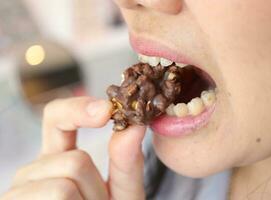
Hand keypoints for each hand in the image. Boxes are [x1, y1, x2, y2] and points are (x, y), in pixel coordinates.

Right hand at [0, 97, 145, 199]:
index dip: (78, 109)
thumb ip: (127, 164)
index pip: (57, 117)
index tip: (106, 111)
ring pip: (65, 185)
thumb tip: (136, 125)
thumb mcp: (122, 195)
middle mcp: (35, 170)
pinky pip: (57, 197)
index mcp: (59, 158)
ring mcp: (19, 191)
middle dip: (97, 192)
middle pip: (75, 161)